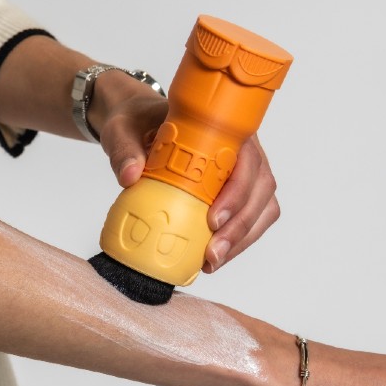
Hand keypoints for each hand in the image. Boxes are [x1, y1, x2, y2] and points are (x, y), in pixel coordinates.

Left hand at [95, 83, 278, 272]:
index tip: (213, 219)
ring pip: (262, 207)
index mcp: (223, 125)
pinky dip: (237, 241)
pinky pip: (252, 219)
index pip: (247, 158)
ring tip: (213, 262)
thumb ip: (124, 149)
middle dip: (240, 226)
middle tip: (212, 253)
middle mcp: (242, 147)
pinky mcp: (237, 191)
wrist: (138, 128)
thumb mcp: (123, 130)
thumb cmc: (137, 124)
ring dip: (242, 238)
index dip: (238, 191)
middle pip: (260, 188)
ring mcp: (244, 170)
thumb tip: (130, 175)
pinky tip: (212, 259)